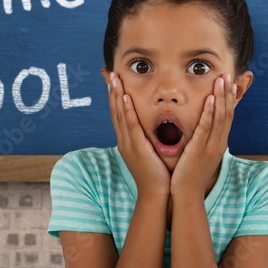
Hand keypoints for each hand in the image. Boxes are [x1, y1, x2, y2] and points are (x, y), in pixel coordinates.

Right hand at [107, 71, 170, 197]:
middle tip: (110, 73)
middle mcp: (124, 141)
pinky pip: (131, 126)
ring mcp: (128, 144)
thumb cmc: (158, 174)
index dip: (116, 97)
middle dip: (113, 92)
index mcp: (128, 141)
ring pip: (120, 116)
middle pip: (116, 111)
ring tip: (114, 79)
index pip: (119, 114)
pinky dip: (127, 111)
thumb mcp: (151, 152)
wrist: (156, 194)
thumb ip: (150, 139)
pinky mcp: (137, 149)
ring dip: (117, 96)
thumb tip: (154, 127)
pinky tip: (126, 98)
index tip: (114, 81)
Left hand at [171, 73, 236, 196]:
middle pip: (227, 113)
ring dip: (221, 97)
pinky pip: (206, 127)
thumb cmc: (190, 175)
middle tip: (228, 74)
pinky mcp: (200, 149)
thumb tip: (201, 129)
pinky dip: (209, 112)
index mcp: (218, 143)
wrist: (186, 195)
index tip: (229, 83)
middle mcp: (218, 142)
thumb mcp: (200, 155)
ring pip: (219, 117)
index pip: (227, 117)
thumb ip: (202, 141)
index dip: (229, 99)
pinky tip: (210, 99)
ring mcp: (210, 146)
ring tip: (221, 79)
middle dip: (228, 93)